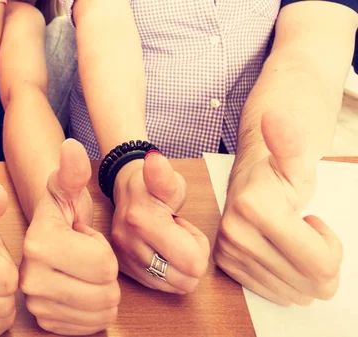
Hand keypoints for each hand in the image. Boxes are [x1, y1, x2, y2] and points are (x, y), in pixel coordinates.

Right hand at [21, 139, 119, 334]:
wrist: (43, 239)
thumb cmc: (60, 213)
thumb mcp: (66, 189)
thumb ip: (72, 172)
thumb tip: (72, 147)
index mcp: (39, 244)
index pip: (103, 264)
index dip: (104, 250)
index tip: (83, 238)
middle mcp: (31, 279)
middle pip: (104, 291)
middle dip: (106, 275)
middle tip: (87, 258)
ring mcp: (36, 304)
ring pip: (101, 312)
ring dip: (103, 293)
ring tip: (86, 273)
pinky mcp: (45, 322)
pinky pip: (90, 327)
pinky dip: (94, 312)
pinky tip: (82, 292)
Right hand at [111, 151, 209, 293]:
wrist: (126, 189)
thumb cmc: (153, 185)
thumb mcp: (166, 179)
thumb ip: (163, 175)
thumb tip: (154, 159)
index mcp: (141, 222)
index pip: (192, 262)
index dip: (199, 247)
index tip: (185, 227)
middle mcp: (129, 244)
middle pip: (184, 279)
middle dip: (191, 259)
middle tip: (180, 236)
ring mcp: (124, 259)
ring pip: (172, 286)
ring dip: (178, 267)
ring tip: (169, 243)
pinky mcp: (123, 270)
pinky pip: (158, 287)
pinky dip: (165, 273)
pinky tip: (160, 252)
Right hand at [214, 110, 342, 305]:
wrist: (249, 179)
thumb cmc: (279, 173)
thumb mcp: (295, 160)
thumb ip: (288, 142)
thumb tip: (274, 116)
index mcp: (255, 208)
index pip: (322, 264)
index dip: (331, 247)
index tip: (315, 222)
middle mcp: (236, 234)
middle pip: (311, 283)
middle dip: (321, 263)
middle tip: (307, 234)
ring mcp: (229, 252)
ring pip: (294, 294)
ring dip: (303, 272)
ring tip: (291, 242)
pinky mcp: (226, 264)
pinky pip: (273, 293)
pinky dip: (285, 279)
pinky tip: (278, 254)